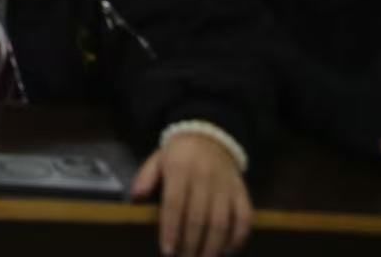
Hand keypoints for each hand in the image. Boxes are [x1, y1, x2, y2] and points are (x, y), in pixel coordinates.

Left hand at [132, 132, 252, 256]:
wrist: (210, 135)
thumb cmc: (179, 153)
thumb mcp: (157, 159)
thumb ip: (146, 177)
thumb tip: (135, 198)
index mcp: (180, 169)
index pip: (175, 205)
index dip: (171, 230)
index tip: (167, 251)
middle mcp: (205, 179)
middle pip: (199, 218)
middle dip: (191, 245)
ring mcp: (226, 186)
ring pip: (222, 222)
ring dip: (213, 247)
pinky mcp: (242, 192)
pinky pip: (244, 218)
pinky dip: (238, 237)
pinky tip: (228, 251)